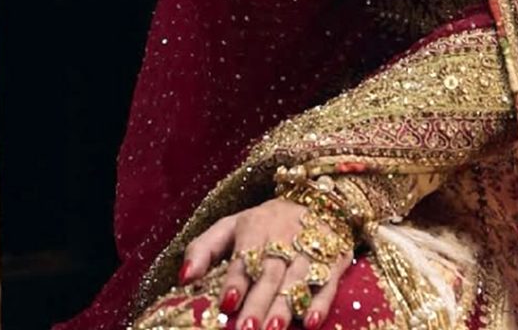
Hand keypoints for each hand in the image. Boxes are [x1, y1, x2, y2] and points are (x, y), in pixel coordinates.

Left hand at [178, 198, 353, 329]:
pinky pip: (329, 281)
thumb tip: (184, 278)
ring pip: (298, 278)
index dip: (237, 279)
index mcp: (256, 227)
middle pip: (271, 271)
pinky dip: (321, 302)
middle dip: (260, 301)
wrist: (318, 199)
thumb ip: (204, 248)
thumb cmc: (265, 222)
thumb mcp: (232, 225)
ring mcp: (311, 247)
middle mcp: (284, 236)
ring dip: (286, 305)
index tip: (227, 304)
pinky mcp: (334, 259)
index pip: (245, 255)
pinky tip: (311, 323)